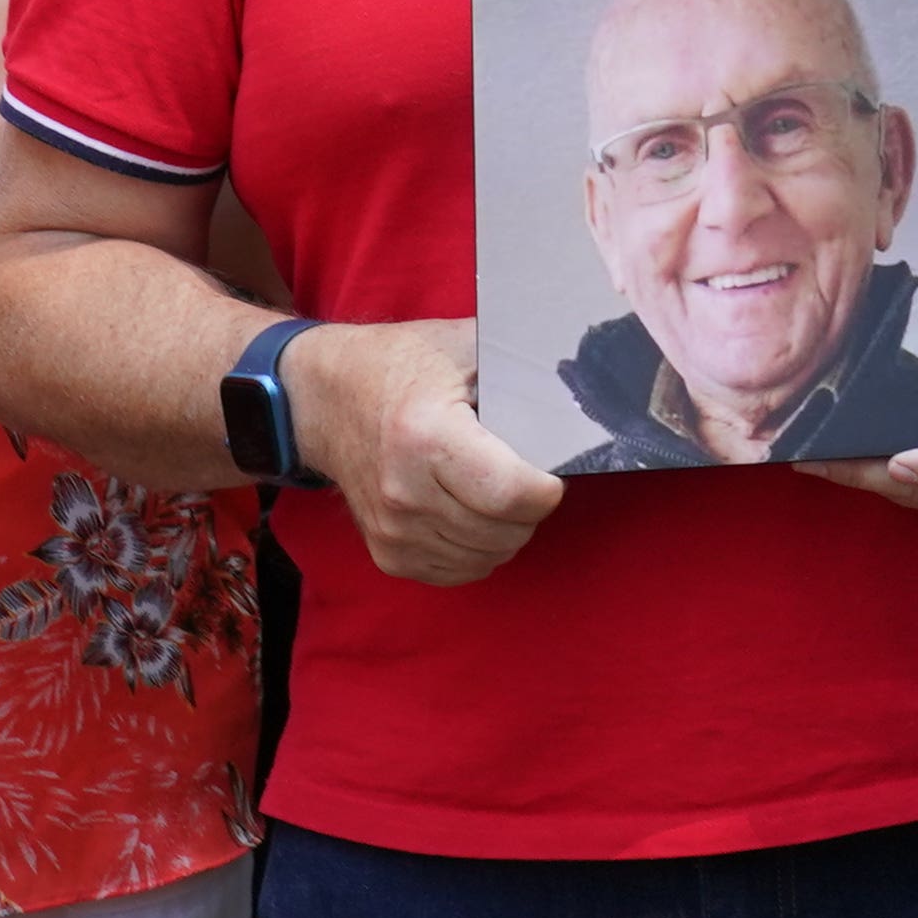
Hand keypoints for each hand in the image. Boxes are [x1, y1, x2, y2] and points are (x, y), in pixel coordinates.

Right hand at [286, 318, 560, 584]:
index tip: (551, 467)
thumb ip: (523, 364)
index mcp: (426, 435)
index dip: (547, 487)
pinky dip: (480, 549)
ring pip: (487, 556)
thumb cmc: (403, 365)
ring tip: (497, 488)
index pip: (511, 493)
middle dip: (532, 507)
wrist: (324, 399)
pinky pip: (460, 571)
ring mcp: (392, 529)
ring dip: (508, 529)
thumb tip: (593, 376)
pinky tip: (474, 512)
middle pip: (504, 531)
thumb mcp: (464, 346)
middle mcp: (404, 491)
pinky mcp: (387, 553)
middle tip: (526, 472)